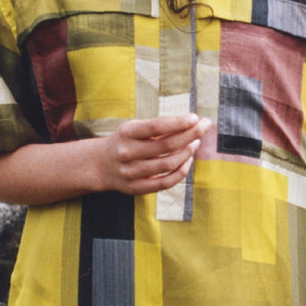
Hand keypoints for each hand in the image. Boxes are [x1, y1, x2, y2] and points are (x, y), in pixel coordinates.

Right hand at [97, 114, 211, 194]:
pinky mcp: (135, 188)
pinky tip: (188, 161)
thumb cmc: (126, 141)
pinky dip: (180, 172)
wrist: (101, 164)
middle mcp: (126, 152)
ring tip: (196, 142)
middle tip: (204, 127)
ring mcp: (130, 172)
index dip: (178, 123)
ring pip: (167, 164)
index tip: (195, 118)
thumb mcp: (134, 128)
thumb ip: (158, 127)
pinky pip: (165, 183)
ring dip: (187, 153)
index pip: (155, 126)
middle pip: (166, 145)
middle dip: (190, 135)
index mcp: (126, 133)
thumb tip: (192, 123)